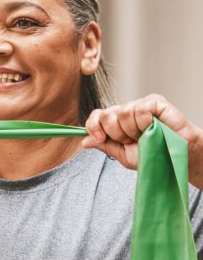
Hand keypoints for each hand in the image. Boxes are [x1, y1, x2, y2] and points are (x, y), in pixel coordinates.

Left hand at [82, 94, 202, 179]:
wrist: (177, 157)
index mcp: (116, 123)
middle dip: (115, 133)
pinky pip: (139, 109)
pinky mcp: (154, 102)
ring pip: (122, 112)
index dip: (93, 126)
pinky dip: (144, 122)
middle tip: (131, 141)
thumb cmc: (154, 156)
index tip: (101, 138)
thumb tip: (83, 141)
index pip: (96, 117)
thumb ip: (105, 146)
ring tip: (146, 136)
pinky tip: (153, 127)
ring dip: (132, 130)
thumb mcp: (124, 155)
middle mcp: (125, 111)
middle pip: (105, 114)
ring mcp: (139, 105)